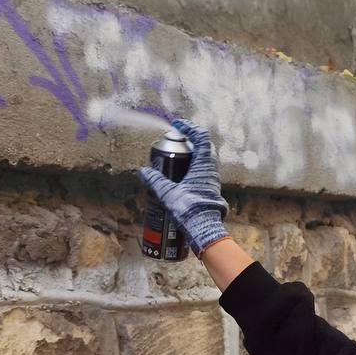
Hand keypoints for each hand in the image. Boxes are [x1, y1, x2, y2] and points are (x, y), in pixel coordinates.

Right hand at [137, 117, 230, 255]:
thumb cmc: (189, 209)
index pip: (201, 137)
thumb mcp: (168, 193)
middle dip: (188, 141)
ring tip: (174, 157)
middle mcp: (210, 169)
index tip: (178, 125)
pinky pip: (202, 171)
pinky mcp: (209, 188)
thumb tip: (143, 171)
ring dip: (190, 155)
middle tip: (174, 141)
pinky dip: (192, 167)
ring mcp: (212, 179)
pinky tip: (180, 174)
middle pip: (202, 147)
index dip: (190, 128)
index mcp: (203, 164)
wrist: (204, 229)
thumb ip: (155, 181)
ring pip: (203, 160)